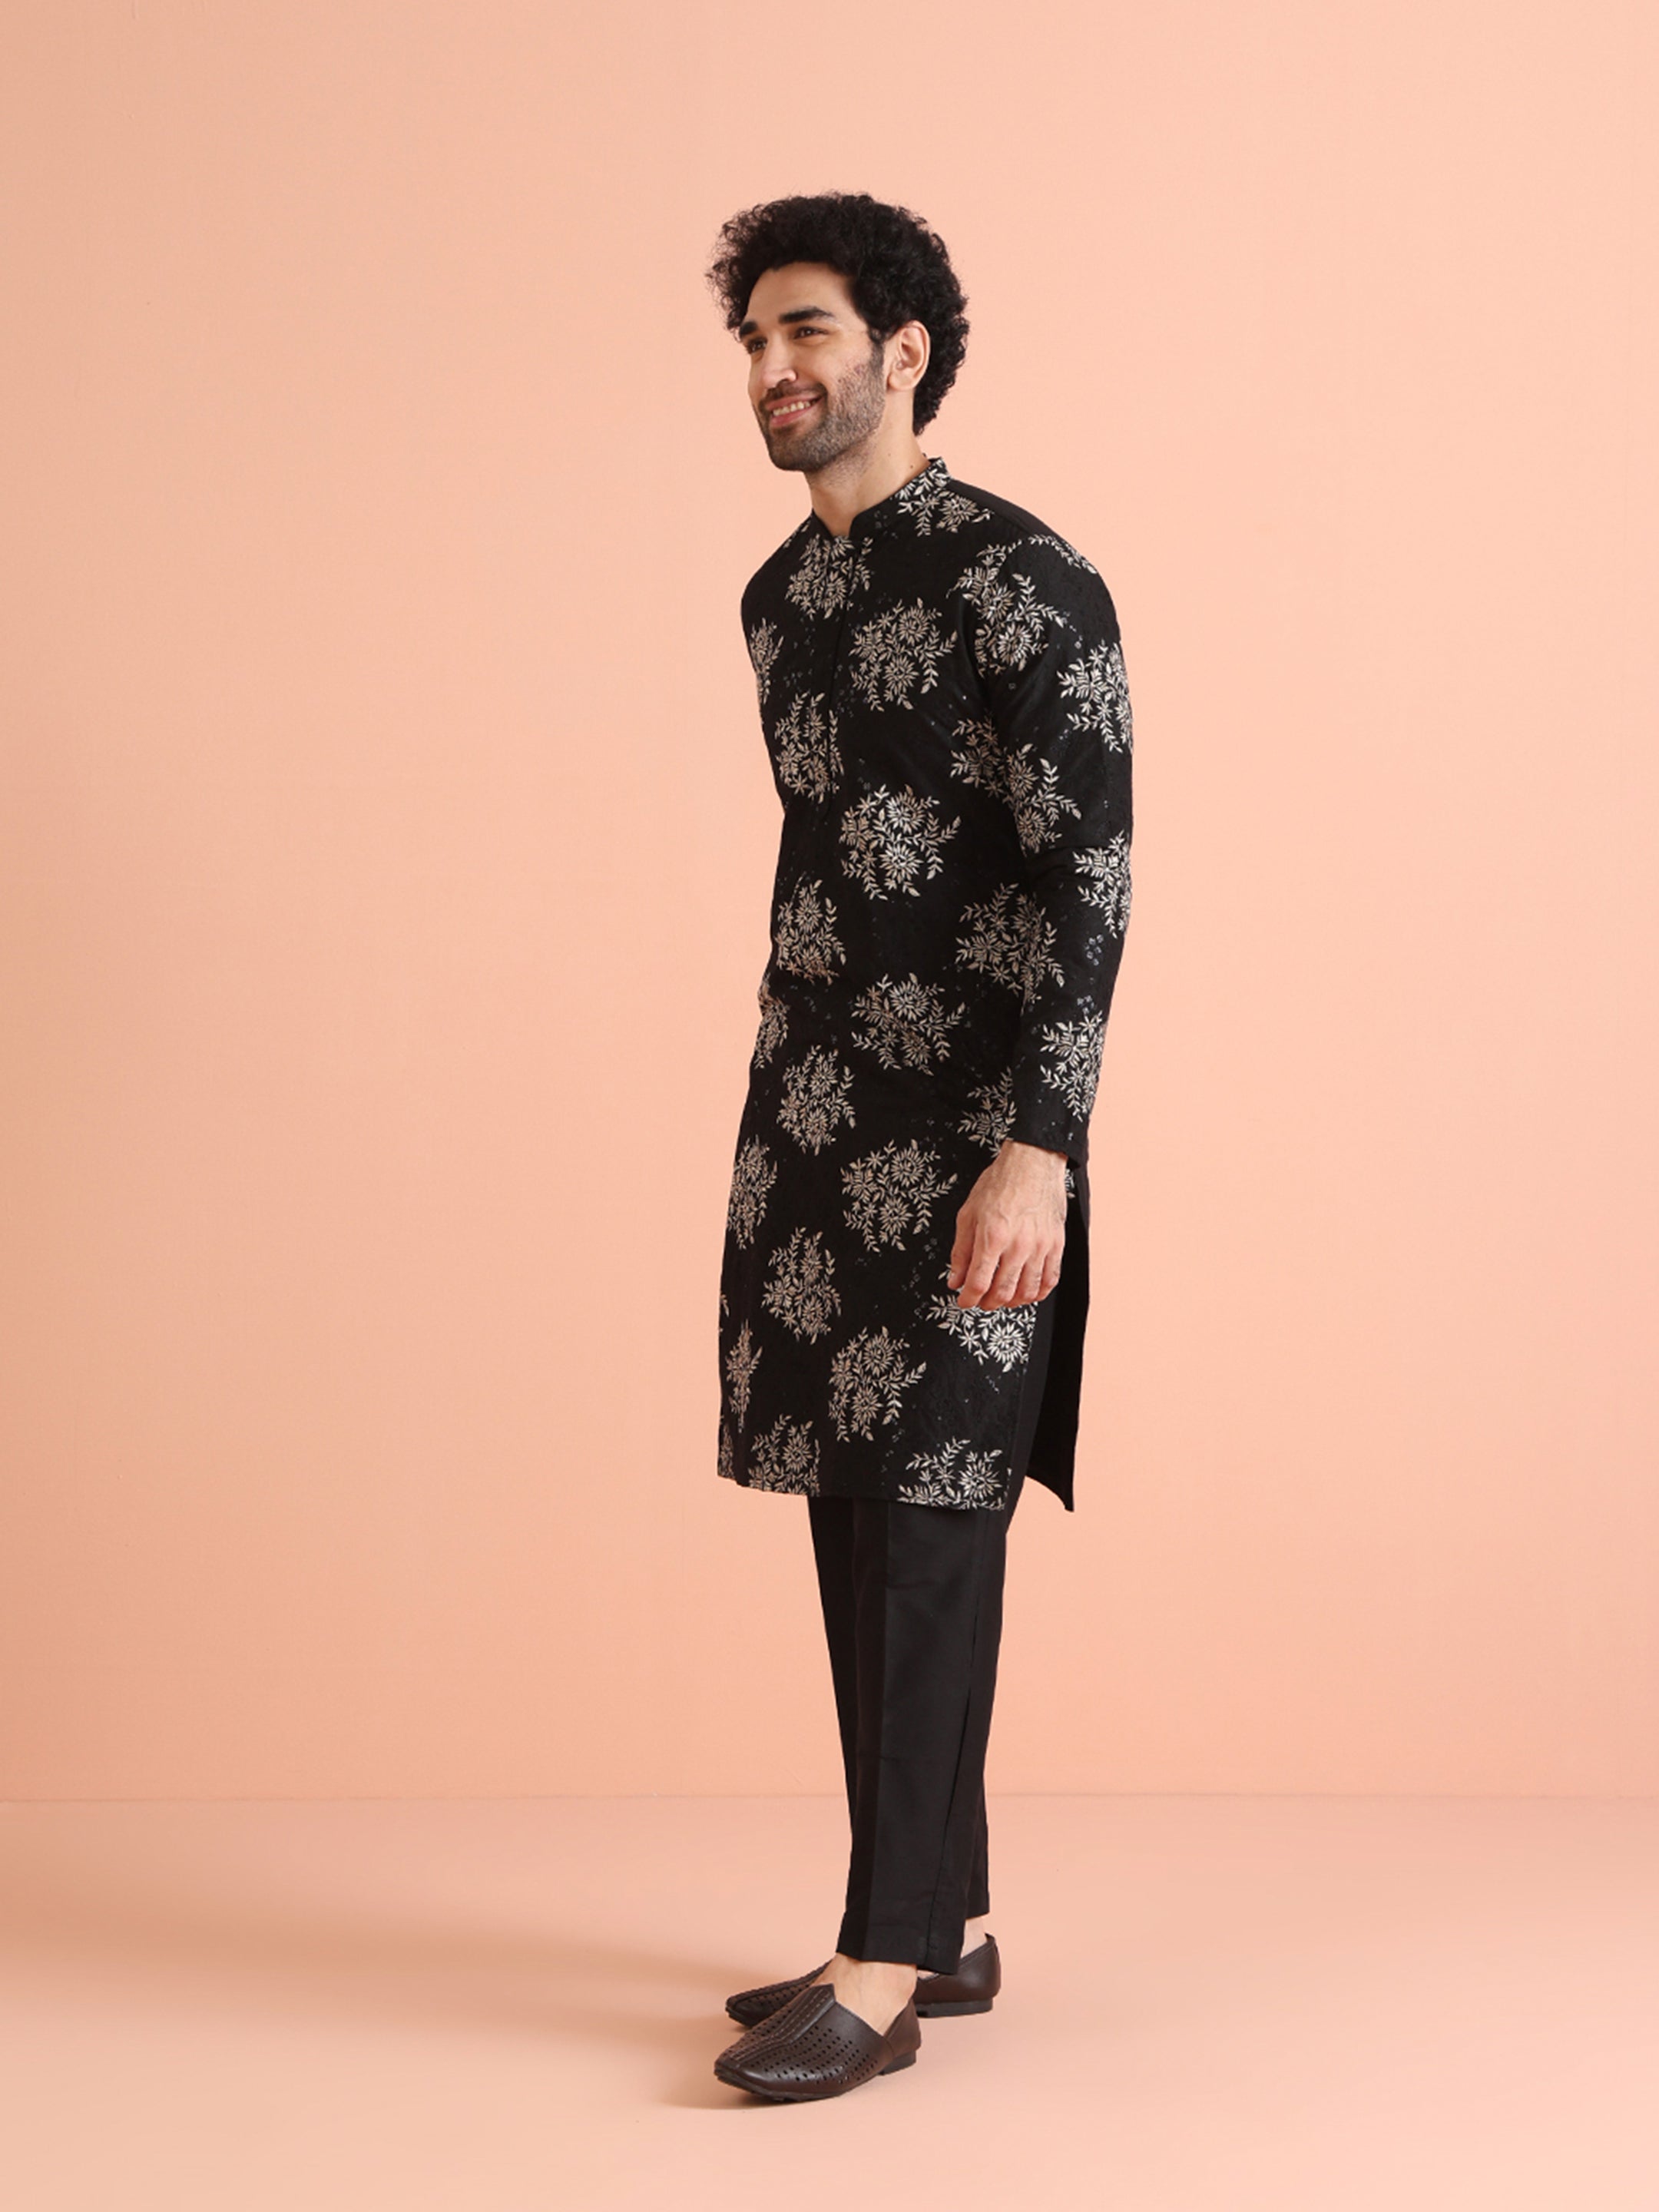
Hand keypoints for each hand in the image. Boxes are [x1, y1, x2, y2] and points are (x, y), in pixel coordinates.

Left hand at [947, 1141, 1066, 1309]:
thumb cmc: (1000, 1183)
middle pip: (1003, 1292)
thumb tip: (955, 1279)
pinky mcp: (1057, 1244)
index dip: (968, 1299)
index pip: (979, 1283)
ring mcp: (1040, 1246)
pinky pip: (1050, 1280)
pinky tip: (1027, 1292)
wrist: (1032, 1163)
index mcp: (993, 1236)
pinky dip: (1037, 1293)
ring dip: (1012, 1302)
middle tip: (980, 1300)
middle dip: (987, 1303)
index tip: (964, 1301)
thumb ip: (961, 1251)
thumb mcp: (968, 1214)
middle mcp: (1018, 1245)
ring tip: (1002, 1298)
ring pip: (1027, 1292)